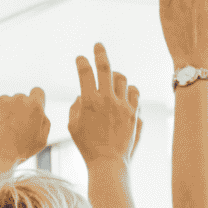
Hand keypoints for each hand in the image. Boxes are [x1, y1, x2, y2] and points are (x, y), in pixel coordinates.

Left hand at [0, 88, 49, 163]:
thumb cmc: (20, 150)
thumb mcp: (42, 139)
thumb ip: (44, 121)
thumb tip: (41, 113)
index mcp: (34, 105)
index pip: (38, 92)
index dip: (36, 100)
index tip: (31, 108)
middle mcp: (19, 98)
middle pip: (21, 99)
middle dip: (20, 109)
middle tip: (16, 126)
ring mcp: (2, 100)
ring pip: (7, 102)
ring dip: (7, 112)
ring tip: (4, 130)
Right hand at [68, 44, 139, 164]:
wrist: (108, 162)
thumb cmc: (87, 146)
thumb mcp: (72, 126)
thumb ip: (75, 106)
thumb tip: (82, 95)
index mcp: (89, 101)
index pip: (85, 73)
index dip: (82, 62)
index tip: (80, 58)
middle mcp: (107, 100)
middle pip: (105, 67)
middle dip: (100, 53)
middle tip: (98, 45)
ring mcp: (123, 105)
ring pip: (122, 78)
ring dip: (115, 75)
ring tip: (112, 78)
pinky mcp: (134, 113)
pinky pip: (134, 92)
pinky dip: (129, 89)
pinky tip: (125, 92)